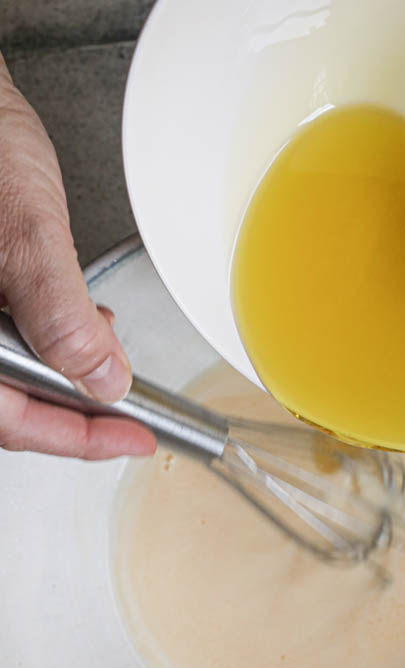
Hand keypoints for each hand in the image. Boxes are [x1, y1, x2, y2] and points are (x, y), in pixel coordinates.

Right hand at [0, 53, 155, 457]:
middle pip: (7, 405)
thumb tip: (101, 378)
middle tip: (128, 417)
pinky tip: (73, 327)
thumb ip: (60, 311)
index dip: (74, 439)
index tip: (130, 440)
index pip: (7, 418)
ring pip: (7, 378)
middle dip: (72, 412)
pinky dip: (44, 344)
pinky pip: (3, 342)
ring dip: (60, 379)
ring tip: (106, 366)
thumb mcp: (24, 228)